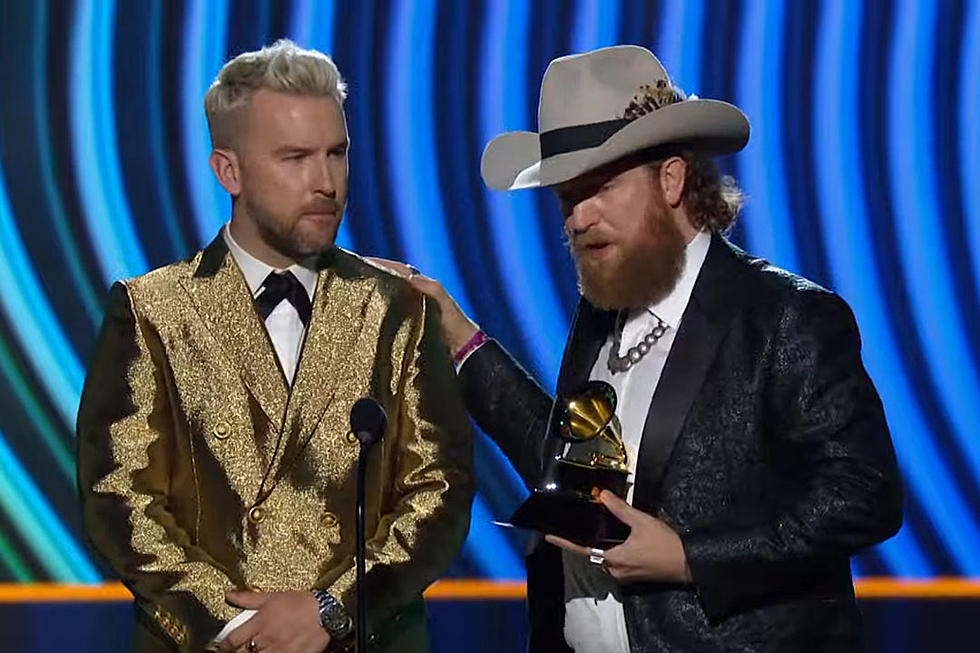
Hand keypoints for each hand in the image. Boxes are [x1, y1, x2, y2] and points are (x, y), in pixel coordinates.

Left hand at [220, 591, 329, 652]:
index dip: (224, 644)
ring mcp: (278, 651)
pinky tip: (272, 651)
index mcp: (259, 622)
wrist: (325, 613)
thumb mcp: (272, 597)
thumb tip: (228, 594)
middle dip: (238, 651)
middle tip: (240, 648)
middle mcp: (266, 638)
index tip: (224, 644)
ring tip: (258, 649)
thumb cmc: (299, 603)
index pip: (232, 640)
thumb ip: (248, 598)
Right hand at [365, 258, 479, 356]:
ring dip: (374, 295)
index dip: (381, 263)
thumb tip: (409, 277)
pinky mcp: (410, 327)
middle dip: (373, 277)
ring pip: (389, 298)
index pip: (398, 270)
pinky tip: (368, 317)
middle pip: (390, 282)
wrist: (463, 349)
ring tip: (354, 294)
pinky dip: (380, 314)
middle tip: (352, 276)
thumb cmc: (455, 324)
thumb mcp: (444, 303)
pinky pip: (391, 317)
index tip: (362, 261)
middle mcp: (416, 295)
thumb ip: (430, 288)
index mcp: (424, 285)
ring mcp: (412, 311)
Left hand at [545, 490, 691, 583]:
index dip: (564, 541)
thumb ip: (620, 509)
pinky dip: (617, 550)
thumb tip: (602, 495)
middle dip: (591, 539)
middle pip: (596, 552)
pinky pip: (618, 562)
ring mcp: (625, 576)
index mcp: (613, 558)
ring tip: (610, 529)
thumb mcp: (642, 522)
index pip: (582, 549)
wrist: (689, 565)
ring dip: (606, 544)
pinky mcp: (634, 576)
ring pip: (608, 556)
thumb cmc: (665, 544)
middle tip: (587, 523)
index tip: (548, 535)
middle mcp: (615, 570)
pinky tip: (625, 539)